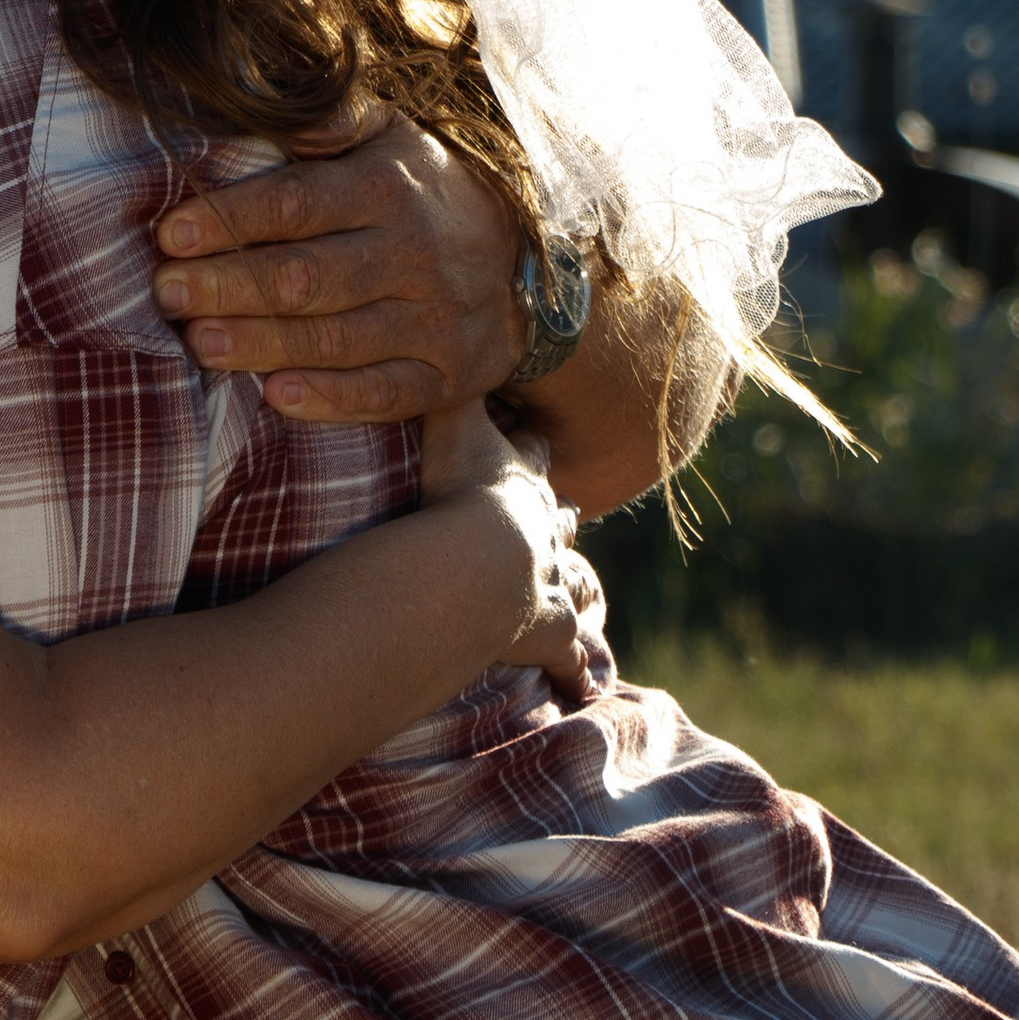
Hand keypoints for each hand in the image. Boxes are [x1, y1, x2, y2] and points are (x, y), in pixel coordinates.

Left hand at [153, 102, 522, 422]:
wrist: (525, 263)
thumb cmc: (420, 192)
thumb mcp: (389, 135)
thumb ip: (331, 117)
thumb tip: (268, 91)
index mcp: (388, 189)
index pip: (298, 203)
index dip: (231, 218)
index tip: (171, 234)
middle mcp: (412, 255)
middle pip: (306, 276)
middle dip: (229, 284)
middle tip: (166, 291)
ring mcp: (432, 321)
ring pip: (335, 338)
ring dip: (261, 343)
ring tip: (198, 342)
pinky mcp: (444, 377)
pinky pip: (385, 394)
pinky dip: (331, 399)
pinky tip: (276, 396)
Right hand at [417, 401, 588, 688]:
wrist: (482, 562)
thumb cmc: (460, 492)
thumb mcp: (446, 423)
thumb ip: (436, 383)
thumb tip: (432, 332)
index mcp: (521, 484)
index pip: (529, 457)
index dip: (527, 448)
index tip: (530, 439)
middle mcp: (545, 533)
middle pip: (559, 521)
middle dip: (559, 520)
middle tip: (565, 518)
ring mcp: (549, 584)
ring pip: (575, 584)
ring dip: (578, 588)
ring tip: (586, 595)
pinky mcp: (549, 633)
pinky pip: (567, 656)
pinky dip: (577, 670)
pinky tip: (585, 687)